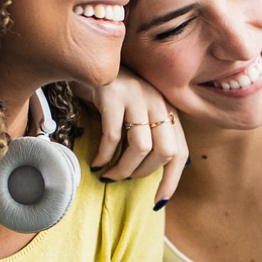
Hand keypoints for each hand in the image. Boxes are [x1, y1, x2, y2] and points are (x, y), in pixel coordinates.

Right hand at [72, 68, 189, 206]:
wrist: (82, 59)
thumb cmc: (108, 95)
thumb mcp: (134, 113)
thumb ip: (148, 135)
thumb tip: (153, 172)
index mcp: (166, 109)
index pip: (180, 151)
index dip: (172, 180)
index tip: (157, 201)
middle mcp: (157, 100)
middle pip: (166, 152)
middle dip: (144, 174)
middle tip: (123, 179)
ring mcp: (136, 95)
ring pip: (141, 147)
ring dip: (124, 169)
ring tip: (108, 174)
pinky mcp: (112, 93)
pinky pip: (113, 136)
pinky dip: (104, 156)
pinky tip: (96, 162)